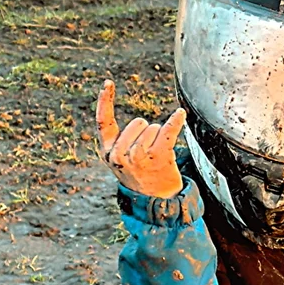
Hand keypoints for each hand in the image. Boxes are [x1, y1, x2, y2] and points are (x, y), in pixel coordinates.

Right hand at [96, 76, 188, 199]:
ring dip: (159, 137)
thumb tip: (130, 118)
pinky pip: (168, 131)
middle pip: (138, 122)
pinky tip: (180, 114)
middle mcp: (120, 155)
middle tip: (148, 153)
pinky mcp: (158, 157)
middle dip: (146, 131)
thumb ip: (118, 141)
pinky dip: (175, 121)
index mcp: (107, 153)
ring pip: (153, 127)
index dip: (105, 101)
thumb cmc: (138, 175)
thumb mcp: (119, 161)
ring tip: (157, 157)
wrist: (155, 201)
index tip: (108, 82)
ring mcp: (139, 157)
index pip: (103, 122)